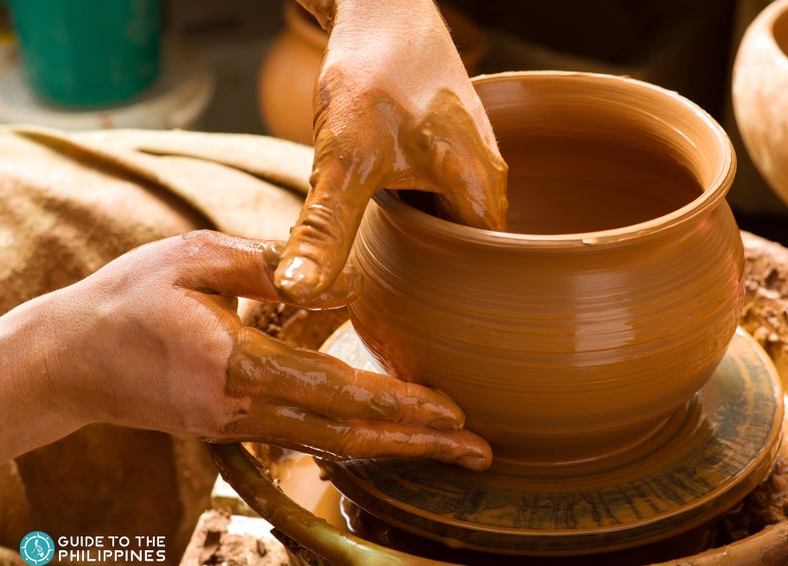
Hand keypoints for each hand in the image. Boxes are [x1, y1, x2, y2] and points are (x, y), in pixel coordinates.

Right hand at [0, 230, 490, 468]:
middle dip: (417, 442)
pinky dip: (357, 439)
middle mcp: (242, 409)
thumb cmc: (128, 299)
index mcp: (233, 364)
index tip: (450, 410)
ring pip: (332, 443)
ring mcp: (238, 427)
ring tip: (451, 449)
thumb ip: (268, 267)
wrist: (71, 359)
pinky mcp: (235, 428)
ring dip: (396, 446)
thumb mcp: (196, 259)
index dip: (395, 401)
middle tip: (478, 449)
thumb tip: (331, 277)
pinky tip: (393, 436)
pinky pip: (308, 436)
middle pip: (345, 433)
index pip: (332, 388)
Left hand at [274, 0, 507, 304]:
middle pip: (463, 250)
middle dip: (425, 269)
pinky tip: (380, 206)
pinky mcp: (446, 145)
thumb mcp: (343, 159)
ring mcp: (469, 158)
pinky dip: (409, 208)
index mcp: (481, 189)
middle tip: (383, 285)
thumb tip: (301, 290)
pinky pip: (435, 194)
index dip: (444, 295)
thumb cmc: (371, 73)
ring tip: (380, 249)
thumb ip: (325, 230)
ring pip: (446, 221)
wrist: (376, 5)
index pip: (479, 272)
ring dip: (416, 237)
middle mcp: (486, 176)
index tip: (409, 311)